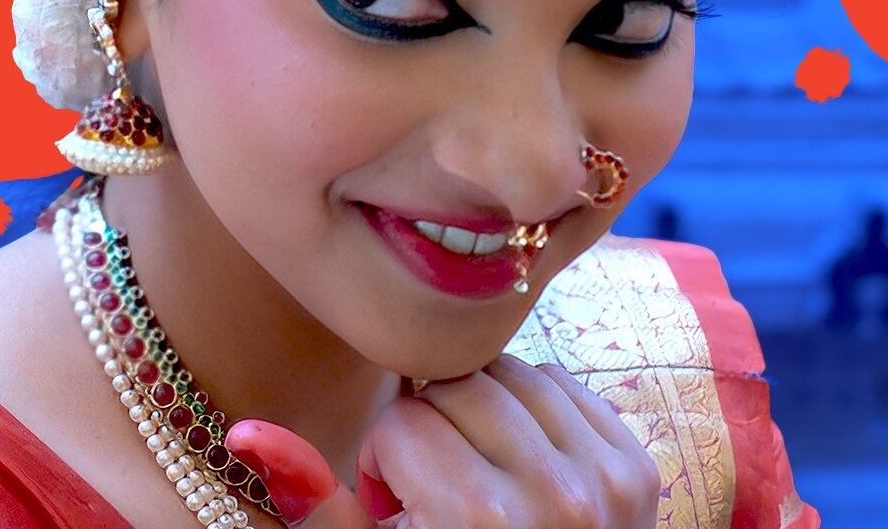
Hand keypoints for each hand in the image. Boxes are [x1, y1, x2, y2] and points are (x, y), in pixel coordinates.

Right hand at [224, 355, 661, 527]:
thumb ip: (316, 503)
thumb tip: (248, 430)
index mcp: (476, 521)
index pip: (403, 422)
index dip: (387, 463)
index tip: (402, 509)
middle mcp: (551, 495)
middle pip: (455, 386)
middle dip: (432, 428)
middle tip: (437, 490)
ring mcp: (605, 479)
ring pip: (510, 372)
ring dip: (480, 409)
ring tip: (476, 472)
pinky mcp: (639, 467)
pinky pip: (562, 383)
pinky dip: (532, 410)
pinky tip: (518, 463)